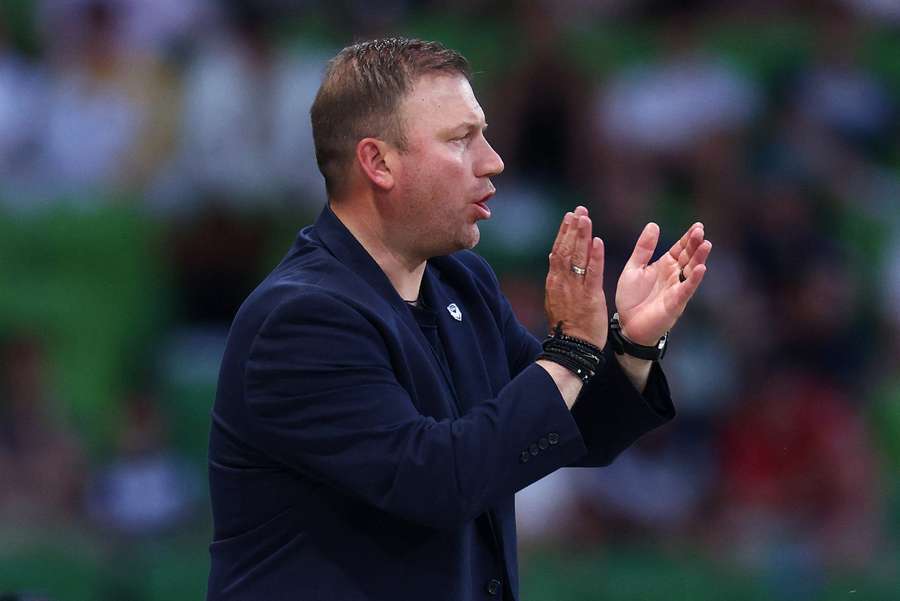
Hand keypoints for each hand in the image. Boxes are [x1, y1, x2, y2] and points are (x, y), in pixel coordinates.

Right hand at [544, 206, 607, 347]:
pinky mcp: (590, 297)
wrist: (572, 348)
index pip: (558, 252)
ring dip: (582, 236)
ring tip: (585, 218)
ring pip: (577, 257)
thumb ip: (558, 280)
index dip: (564, 233)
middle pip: (566, 249)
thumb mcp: (557, 300)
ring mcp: (575, 289)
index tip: (569, 217)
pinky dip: (595, 256)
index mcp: (554, 282)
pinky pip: (592, 273)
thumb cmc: (568, 327)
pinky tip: (597, 241)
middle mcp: (562, 282)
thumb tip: (555, 261)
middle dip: (572, 228)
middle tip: (579, 210)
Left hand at [615, 222, 710, 344]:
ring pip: (691, 271)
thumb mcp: (633, 268)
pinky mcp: (675, 303)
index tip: (697, 226)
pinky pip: (686, 290)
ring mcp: (676, 289)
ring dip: (699, 258)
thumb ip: (644, 249)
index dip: (688, 238)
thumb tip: (654, 225)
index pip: (680, 248)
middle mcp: (674, 276)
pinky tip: (700, 269)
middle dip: (695, 244)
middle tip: (701, 231)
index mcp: (664, 266)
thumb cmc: (631, 298)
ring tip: (706, 245)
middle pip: (688, 257)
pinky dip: (693, 280)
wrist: (627, 325)